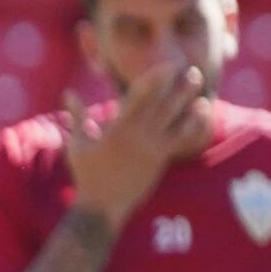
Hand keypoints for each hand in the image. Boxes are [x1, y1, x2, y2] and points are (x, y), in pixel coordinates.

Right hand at [59, 54, 206, 227]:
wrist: (103, 205)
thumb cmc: (86, 174)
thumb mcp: (77, 144)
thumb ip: (77, 116)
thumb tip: (68, 93)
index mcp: (117, 129)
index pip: (139, 98)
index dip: (154, 80)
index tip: (165, 67)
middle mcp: (138, 135)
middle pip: (163, 105)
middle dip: (178, 86)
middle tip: (192, 70)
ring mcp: (152, 147)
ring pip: (176, 118)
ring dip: (189, 100)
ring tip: (198, 85)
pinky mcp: (161, 158)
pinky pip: (182, 138)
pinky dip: (193, 123)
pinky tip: (202, 112)